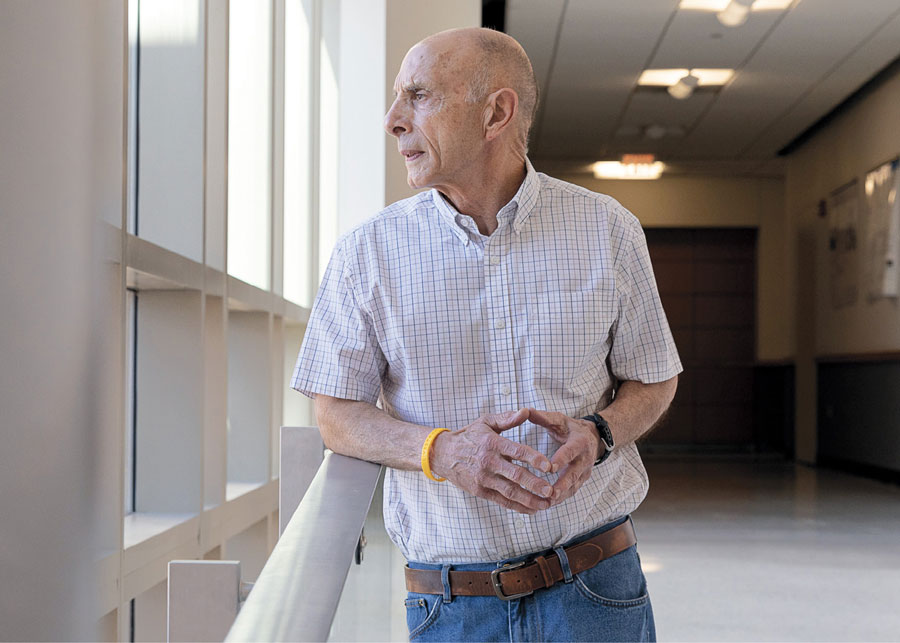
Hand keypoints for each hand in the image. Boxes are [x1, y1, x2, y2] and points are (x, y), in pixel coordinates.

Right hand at [430, 409, 554, 514]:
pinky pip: (502, 501)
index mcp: (492, 443)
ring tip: (546, 504)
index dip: (534, 459)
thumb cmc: (468, 436)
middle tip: (551, 490)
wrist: (443, 454)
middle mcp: (488, 462)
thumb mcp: (485, 422)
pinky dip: (518, 507)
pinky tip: (532, 510)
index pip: (517, 451)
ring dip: (530, 500)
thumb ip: (507, 419)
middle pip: (516, 475)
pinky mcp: (480, 491)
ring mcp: (484, 479)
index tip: (549, 466)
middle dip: (535, 484)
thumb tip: (526, 411)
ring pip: (510, 492)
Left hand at [526, 409, 599, 505]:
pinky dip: (561, 499)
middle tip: (550, 493)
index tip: (550, 468)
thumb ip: (542, 417)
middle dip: (562, 484)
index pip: (570, 451)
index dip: (561, 459)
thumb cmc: (570, 428)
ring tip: (546, 503)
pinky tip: (547, 505)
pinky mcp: (581, 481)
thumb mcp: (558, 419)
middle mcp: (584, 459)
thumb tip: (525, 410)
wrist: (592, 438)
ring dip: (561, 496)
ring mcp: (584, 472)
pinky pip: (571, 491)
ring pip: (573, 486)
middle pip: (574, 474)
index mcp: (579, 442)